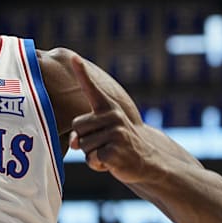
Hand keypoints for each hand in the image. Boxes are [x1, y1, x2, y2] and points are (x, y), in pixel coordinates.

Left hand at [68, 55, 150, 183]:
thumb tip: (74, 142)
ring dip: (91, 154)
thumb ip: (83, 133)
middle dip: (84, 139)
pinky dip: (97, 165)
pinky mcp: (114, 151)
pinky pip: (91, 159)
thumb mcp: (101, 134)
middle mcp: (113, 116)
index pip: (91, 88)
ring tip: (109, 152)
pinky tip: (112, 163)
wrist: (148, 162)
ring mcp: (115, 133)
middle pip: (76, 126)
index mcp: (108, 108)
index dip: (81, 73)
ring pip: (83, 145)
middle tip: (103, 144)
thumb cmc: (117, 145)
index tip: (72, 57)